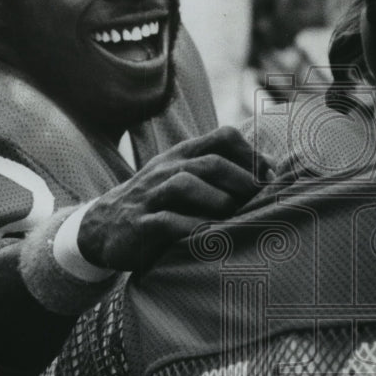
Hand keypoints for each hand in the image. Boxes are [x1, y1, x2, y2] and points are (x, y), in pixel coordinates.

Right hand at [78, 126, 274, 271]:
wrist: (102, 227)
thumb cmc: (159, 204)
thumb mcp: (184, 178)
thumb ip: (221, 170)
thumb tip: (273, 170)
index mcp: (183, 155)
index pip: (223, 137)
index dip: (252, 155)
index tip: (271, 178)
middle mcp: (167, 169)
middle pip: (210, 162)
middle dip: (242, 182)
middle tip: (259, 202)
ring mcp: (151, 196)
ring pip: (186, 185)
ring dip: (219, 202)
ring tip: (233, 218)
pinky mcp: (140, 225)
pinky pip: (167, 221)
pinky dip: (193, 229)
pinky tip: (210, 238)